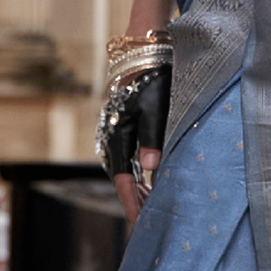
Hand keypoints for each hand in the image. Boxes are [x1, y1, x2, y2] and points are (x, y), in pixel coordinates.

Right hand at [98, 66, 171, 224]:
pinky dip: (140, 172)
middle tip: (149, 220)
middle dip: (135, 199)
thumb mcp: (157, 107)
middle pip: (122, 176)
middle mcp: (114, 134)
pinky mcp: (126, 124)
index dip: (131, 201)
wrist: (145, 48)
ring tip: (152, 204)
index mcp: (118, 134)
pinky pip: (129, 156)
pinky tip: (151, 179)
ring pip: (126, 167)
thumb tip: (149, 169)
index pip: (122, 178)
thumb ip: (153, 138)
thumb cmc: (154, 77)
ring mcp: (118, 129)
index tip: (138, 222)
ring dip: (138, 187)